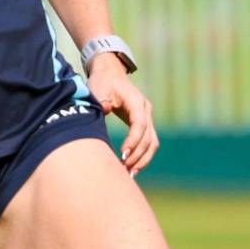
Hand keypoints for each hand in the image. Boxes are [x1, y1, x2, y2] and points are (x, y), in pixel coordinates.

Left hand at [89, 59, 157, 174]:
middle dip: (137, 155)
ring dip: (143, 159)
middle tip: (123, 168)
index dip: (133, 140)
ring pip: (152, 143)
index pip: (140, 124)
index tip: (122, 154)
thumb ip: (101, 100)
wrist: (110, 75)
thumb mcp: (98, 88)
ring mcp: (147, 118)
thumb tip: (105, 109)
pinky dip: (143, 156)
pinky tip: (132, 168)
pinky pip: (148, 143)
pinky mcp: (144, 124)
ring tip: (129, 173)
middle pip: (148, 137)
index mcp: (136, 100)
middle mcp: (146, 110)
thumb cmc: (102, 82)